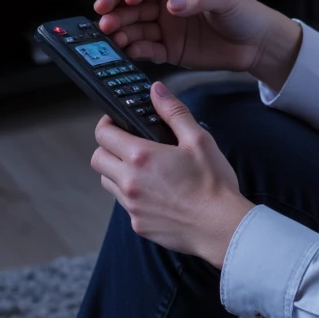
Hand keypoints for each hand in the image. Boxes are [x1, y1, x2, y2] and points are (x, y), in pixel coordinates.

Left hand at [90, 83, 254, 265]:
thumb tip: (156, 90)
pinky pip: (125, 205)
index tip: (117, 122)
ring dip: (117, 172)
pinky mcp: (138, 224)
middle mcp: (130, 182)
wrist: (221, 227)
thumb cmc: (213, 184)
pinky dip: (133, 195)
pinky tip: (157, 193)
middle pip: (97, 160)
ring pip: (108, 183)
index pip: (103, 135)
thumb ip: (174, 112)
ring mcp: (132, 206)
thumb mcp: (198, 140)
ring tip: (143, 169)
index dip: (107, 124)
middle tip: (128, 145)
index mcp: (141, 157)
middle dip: (108, 148)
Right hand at [93, 0, 301, 89]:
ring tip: (111, 38)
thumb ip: (198, 0)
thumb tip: (171, 6)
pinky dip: (134, 50)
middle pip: (133, 2)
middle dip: (116, 9)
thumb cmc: (245, 13)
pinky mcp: (169, 49)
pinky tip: (126, 51)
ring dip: (120, 31)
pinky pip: (146, 48)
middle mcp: (167, 1)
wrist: (257, 44)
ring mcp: (166, 25)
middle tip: (104, 20)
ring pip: (135, 26)